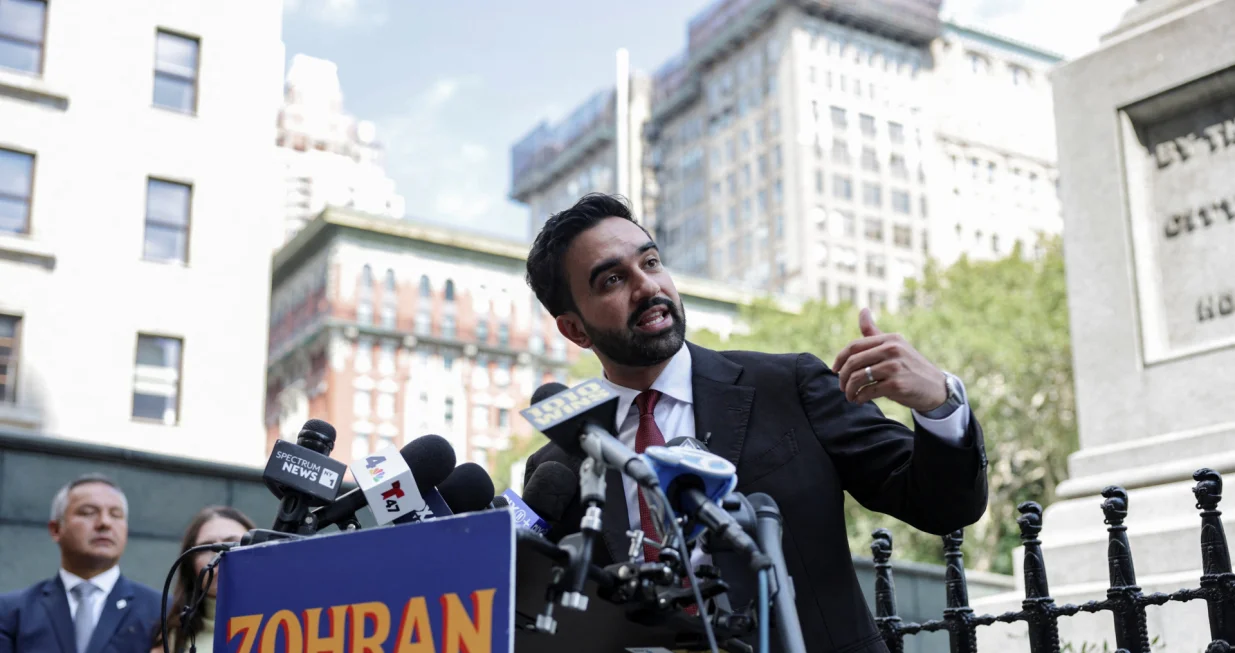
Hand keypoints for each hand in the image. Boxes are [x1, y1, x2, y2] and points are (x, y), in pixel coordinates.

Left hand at [832, 308, 947, 412]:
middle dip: (842, 377)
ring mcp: (895, 367)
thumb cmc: (910, 367)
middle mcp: (892, 350)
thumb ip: (875, 332)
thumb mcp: (895, 345)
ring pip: (858, 378)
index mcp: (889, 339)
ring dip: (849, 390)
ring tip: (850, 396)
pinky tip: (860, 400)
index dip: (840, 359)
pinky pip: (868, 391)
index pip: (854, 346)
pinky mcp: (897, 385)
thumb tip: (862, 310)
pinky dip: (860, 397)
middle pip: (853, 362)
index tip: (834, 370)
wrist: (936, 388)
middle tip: (841, 387)